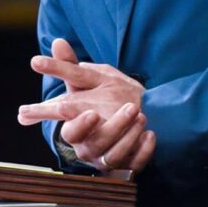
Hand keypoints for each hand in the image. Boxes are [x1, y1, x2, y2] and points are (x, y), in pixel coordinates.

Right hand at [19, 38, 155, 173]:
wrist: (134, 111)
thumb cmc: (102, 98)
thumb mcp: (87, 79)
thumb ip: (70, 65)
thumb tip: (57, 41)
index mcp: (76, 129)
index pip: (69, 133)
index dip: (77, 125)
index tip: (88, 113)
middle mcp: (89, 147)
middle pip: (95, 144)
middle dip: (112, 128)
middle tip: (129, 108)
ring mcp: (108, 158)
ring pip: (115, 155)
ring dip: (129, 135)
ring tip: (141, 115)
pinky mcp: (128, 165)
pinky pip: (136, 164)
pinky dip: (143, 150)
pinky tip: (150, 134)